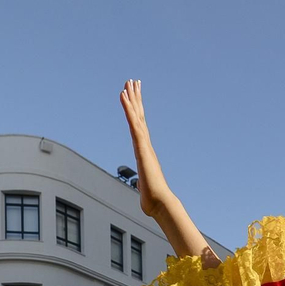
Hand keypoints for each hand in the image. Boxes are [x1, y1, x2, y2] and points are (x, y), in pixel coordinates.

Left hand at [119, 79, 163, 218]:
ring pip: (136, 117)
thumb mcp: (144, 189)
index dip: (136, 111)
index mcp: (144, 151)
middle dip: (136, 98)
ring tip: (129, 82)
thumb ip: (142, 185)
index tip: (134, 97)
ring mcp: (144, 145)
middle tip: (133, 81)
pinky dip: (128, 109)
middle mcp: (145, 145)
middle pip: (139, 117)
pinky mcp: (141, 147)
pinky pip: (133, 124)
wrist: (161, 204)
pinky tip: (123, 96)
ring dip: (132, 98)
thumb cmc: (153, 201)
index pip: (139, 127)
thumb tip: (143, 190)